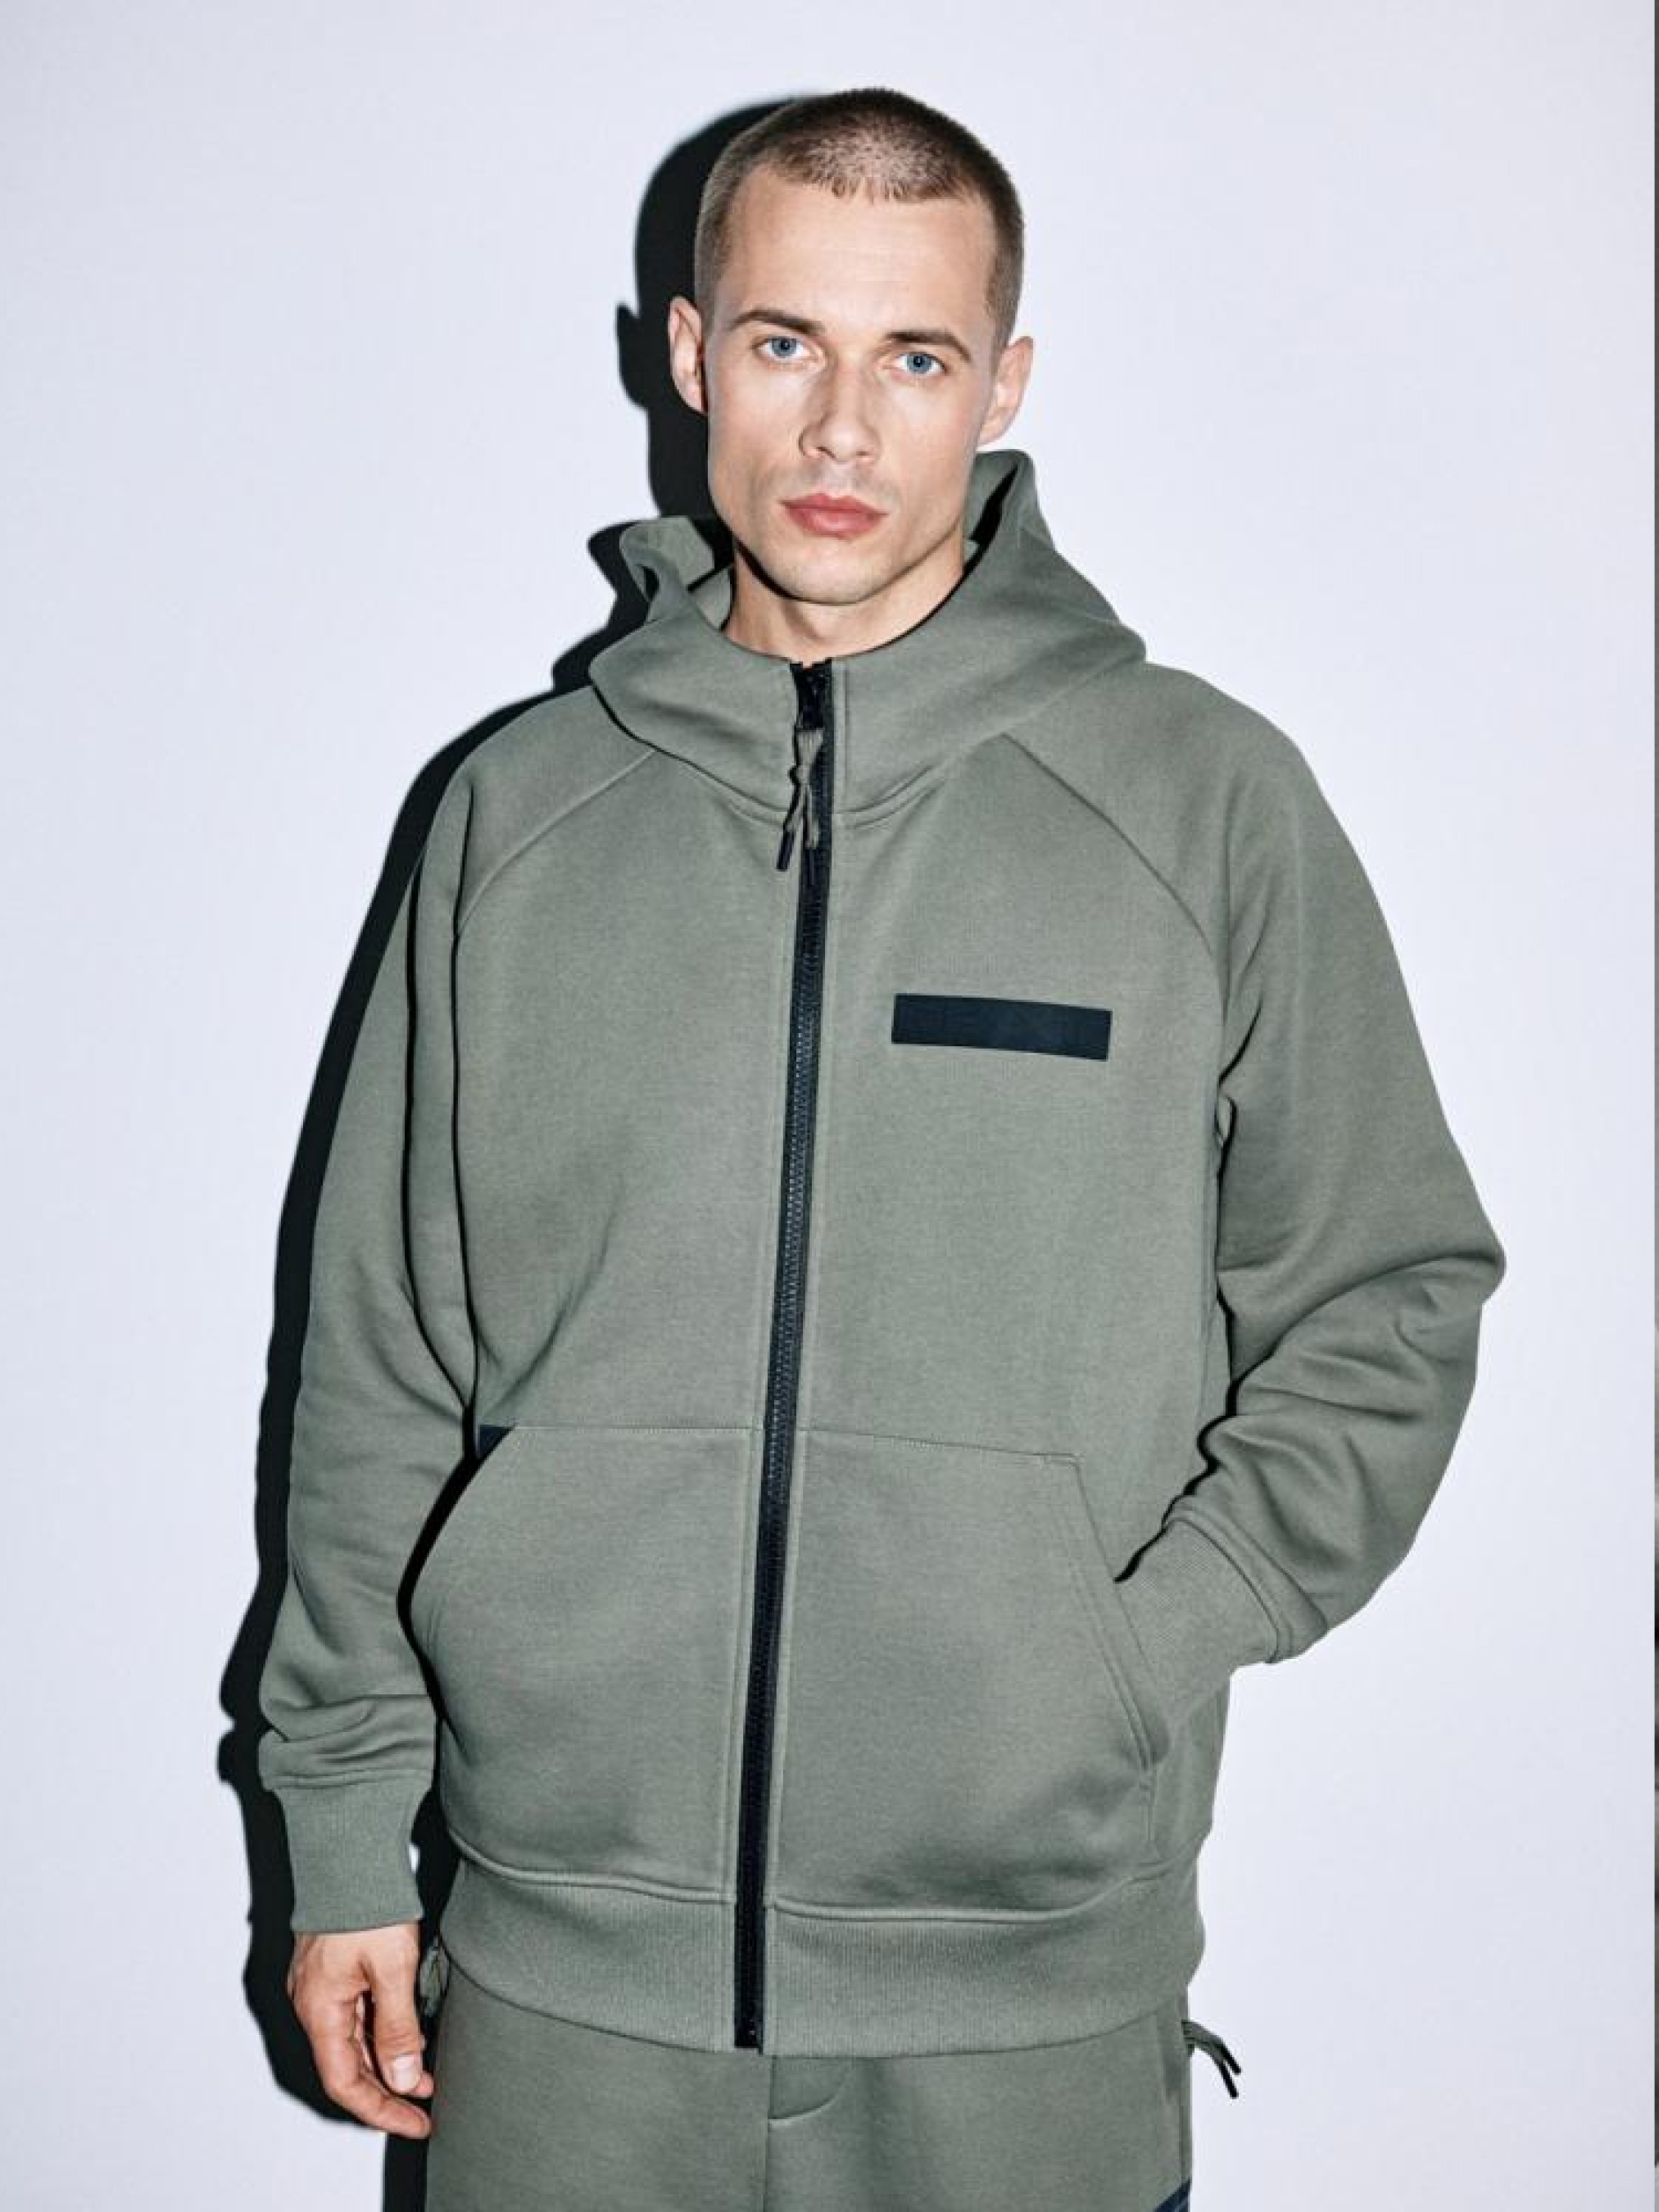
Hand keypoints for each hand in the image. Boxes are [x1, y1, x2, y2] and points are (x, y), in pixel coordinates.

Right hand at [285, 1922, 434, 2137]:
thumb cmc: (366, 1903)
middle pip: (347, 2065)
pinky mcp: (332, 1966)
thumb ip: (398, 2028)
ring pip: (351, 2040)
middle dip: (387, 2090)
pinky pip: (354, 2014)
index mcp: (320, 2010)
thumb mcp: (393, 1969)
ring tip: (426, 2073)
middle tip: (426, 2104)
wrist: (349, 1850)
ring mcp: (320, 1985)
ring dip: (386, 2060)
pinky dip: (380, 2032)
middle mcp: (313, 2002)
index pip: (345, 2082)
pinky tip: (408, 2032)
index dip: (381, 2110)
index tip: (415, 2122)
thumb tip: (406, 2079)